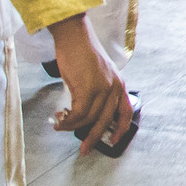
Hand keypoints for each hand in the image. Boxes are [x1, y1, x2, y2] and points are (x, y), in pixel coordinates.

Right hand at [46, 14, 131, 155]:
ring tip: (61, 126)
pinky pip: (77, 114)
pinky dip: (67, 121)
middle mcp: (114, 87)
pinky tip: (59, 120)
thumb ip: (98, 92)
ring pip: (88, 119)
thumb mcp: (97, 74)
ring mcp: (102, 89)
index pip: (126, 112)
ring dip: (73, 127)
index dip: (121, 129)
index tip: (114, 141)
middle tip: (84, 149)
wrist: (73, 36)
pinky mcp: (87, 89)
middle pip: (106, 121)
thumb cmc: (81, 53)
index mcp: (118, 84)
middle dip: (94, 138)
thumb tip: (88, 114)